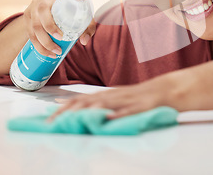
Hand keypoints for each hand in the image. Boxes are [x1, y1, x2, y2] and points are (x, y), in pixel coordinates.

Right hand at [23, 0, 96, 58]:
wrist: (54, 11)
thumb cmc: (72, 12)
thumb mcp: (82, 18)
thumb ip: (87, 28)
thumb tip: (83, 41)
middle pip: (43, 8)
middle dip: (50, 26)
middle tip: (61, 38)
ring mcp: (35, 5)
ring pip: (34, 24)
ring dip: (44, 41)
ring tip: (56, 52)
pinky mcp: (28, 16)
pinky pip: (30, 32)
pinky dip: (38, 45)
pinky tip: (47, 53)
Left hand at [48, 77, 172, 121]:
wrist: (164, 90)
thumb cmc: (137, 96)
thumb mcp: (115, 97)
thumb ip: (96, 101)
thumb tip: (74, 106)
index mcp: (106, 94)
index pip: (81, 99)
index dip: (63, 107)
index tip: (48, 117)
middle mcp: (113, 95)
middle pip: (87, 101)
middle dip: (69, 111)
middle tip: (54, 122)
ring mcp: (126, 100)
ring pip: (105, 104)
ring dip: (89, 111)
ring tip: (75, 119)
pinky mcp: (140, 106)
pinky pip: (128, 111)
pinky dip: (118, 114)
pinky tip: (109, 119)